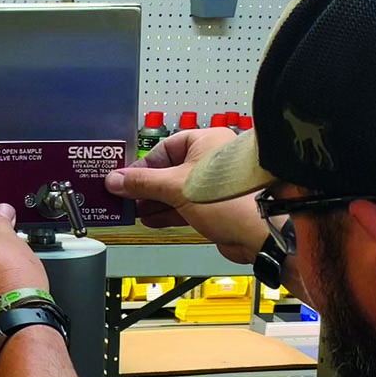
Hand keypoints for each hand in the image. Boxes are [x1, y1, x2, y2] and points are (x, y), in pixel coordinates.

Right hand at [105, 128, 267, 263]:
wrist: (261, 234)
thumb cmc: (230, 199)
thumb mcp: (176, 187)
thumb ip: (142, 183)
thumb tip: (115, 180)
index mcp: (205, 142)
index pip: (163, 149)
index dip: (141, 165)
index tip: (122, 179)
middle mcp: (210, 160)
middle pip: (167, 170)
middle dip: (145, 186)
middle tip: (123, 196)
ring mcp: (213, 185)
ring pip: (175, 190)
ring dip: (154, 201)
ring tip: (133, 210)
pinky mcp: (215, 208)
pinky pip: (184, 206)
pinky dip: (167, 212)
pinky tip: (150, 219)